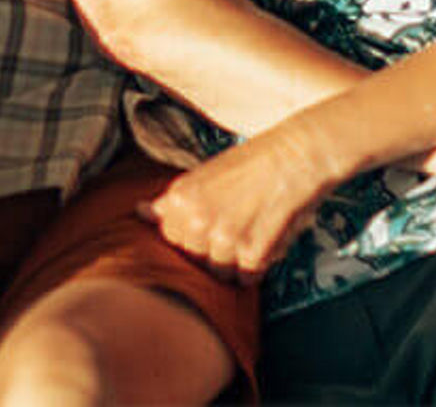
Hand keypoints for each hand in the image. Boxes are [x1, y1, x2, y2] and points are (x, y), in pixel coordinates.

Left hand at [143, 124, 340, 281]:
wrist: (296, 156)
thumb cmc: (253, 162)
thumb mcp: (203, 174)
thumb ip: (172, 201)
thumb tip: (139, 212)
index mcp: (180, 197)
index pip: (169, 238)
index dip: (190, 236)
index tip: (207, 227)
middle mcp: (197, 219)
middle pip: (192, 259)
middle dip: (210, 252)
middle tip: (233, 230)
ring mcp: (224, 238)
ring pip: (218, 273)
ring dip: (234, 262)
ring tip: (250, 235)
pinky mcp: (252, 253)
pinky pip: (246, 279)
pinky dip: (256, 268)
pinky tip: (264, 243)